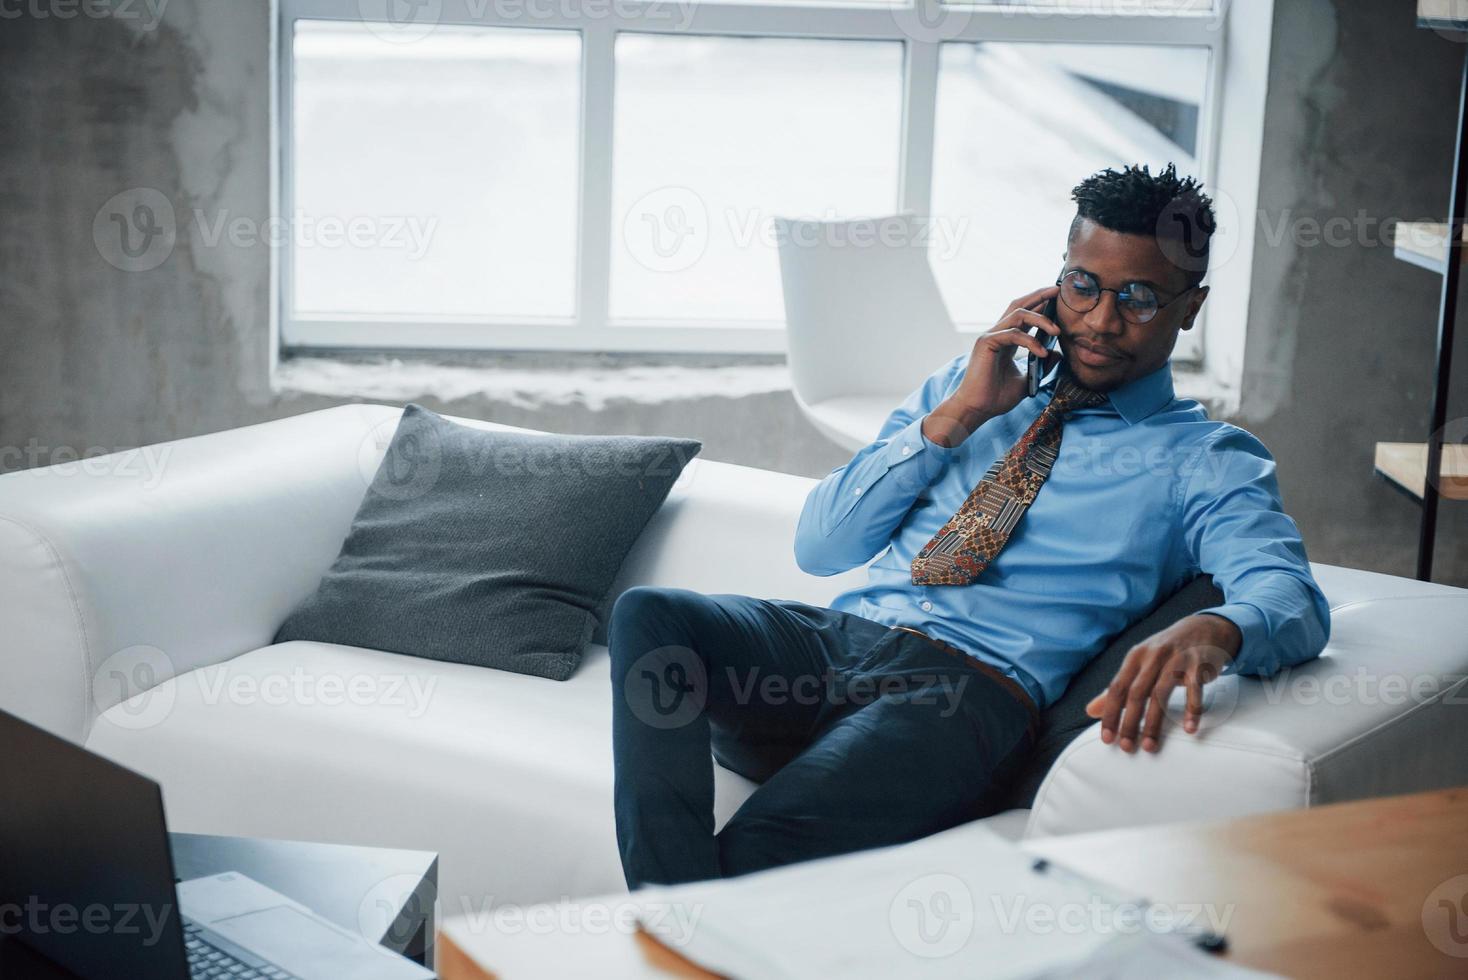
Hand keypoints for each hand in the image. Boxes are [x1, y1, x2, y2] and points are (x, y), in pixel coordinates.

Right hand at [922, 285, 1060, 447]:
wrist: (977, 409)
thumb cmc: (997, 397)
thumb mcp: (1027, 379)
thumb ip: (1041, 365)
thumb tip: (1057, 353)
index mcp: (1006, 340)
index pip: (1024, 314)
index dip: (1040, 303)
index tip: (1058, 298)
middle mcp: (998, 334)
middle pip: (1019, 305)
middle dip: (1040, 296)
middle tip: (1058, 292)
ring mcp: (991, 336)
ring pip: (1019, 315)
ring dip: (1041, 319)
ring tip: (1057, 331)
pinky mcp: (986, 343)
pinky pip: (1013, 334)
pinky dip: (1030, 341)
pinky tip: (1042, 352)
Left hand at [1084, 614, 1240, 752]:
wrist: (1202, 629)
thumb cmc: (1166, 653)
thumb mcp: (1139, 665)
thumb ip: (1117, 689)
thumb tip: (1090, 711)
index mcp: (1135, 657)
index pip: (1117, 689)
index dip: (1110, 714)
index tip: (1107, 739)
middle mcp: (1153, 657)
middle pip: (1136, 693)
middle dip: (1129, 723)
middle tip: (1127, 747)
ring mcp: (1176, 659)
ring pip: (1161, 694)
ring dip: (1154, 722)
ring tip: (1150, 745)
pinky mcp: (1198, 665)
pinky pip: (1194, 690)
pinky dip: (1192, 710)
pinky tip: (1189, 729)